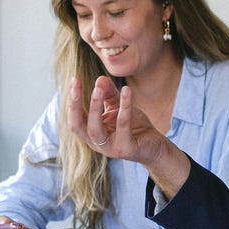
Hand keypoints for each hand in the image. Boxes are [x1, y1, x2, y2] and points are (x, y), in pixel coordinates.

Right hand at [65, 76, 191, 194]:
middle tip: (75, 83)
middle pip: (77, 125)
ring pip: (95, 129)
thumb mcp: (119, 107)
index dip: (72, 99)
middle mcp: (96, 143)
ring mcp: (110, 148)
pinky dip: (125, 107)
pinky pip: (123, 126)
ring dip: (95, 107)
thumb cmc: (134, 127)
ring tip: (98, 88)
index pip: (75, 116)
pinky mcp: (126, 149)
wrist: (155, 146)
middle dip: (75, 104)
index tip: (74, 79)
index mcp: (91, 133)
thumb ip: (109, 94)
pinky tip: (127, 90)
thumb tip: (100, 79)